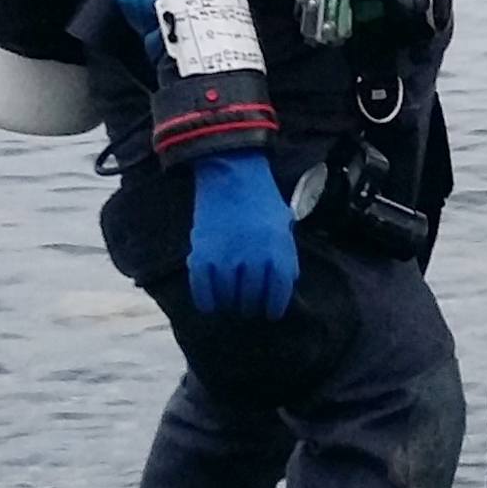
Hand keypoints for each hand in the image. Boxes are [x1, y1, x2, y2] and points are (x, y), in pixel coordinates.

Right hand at [185, 150, 296, 318]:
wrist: (232, 175)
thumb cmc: (262, 203)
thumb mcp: (284, 229)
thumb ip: (285, 258)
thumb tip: (283, 288)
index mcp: (277, 255)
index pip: (277, 298)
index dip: (273, 308)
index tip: (269, 312)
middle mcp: (252, 262)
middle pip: (251, 301)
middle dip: (251, 306)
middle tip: (247, 304)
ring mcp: (225, 261)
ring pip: (228, 300)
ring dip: (230, 304)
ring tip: (230, 299)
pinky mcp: (201, 257)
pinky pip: (203, 293)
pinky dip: (206, 302)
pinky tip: (210, 302)